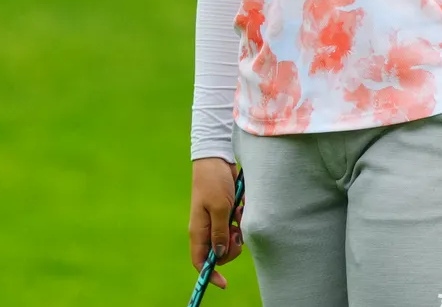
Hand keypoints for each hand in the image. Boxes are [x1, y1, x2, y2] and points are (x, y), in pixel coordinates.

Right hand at [189, 158, 243, 288]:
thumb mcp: (219, 208)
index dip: (209, 274)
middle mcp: (206, 228)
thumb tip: (219, 256)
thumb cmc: (214, 181)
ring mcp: (216, 220)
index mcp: (199, 230)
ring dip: (239, 230)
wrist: (217, 158)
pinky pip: (236, 224)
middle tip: (238, 232)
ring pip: (230, 239)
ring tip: (239, 211)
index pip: (200, 260)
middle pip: (220, 253)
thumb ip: (220, 233)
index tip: (223, 283)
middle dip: (232, 248)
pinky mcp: (226, 211)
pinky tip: (241, 204)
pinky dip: (242, 218)